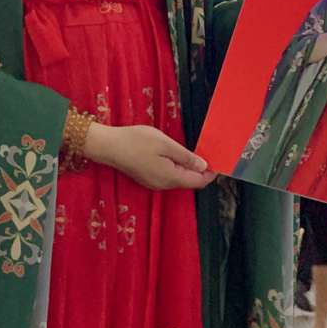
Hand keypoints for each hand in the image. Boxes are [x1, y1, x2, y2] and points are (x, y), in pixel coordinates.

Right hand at [85, 123, 216, 190]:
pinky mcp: (147, 178)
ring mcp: (154, 183)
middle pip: (189, 181)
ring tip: (193, 151)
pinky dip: (177, 168)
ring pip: (178, 179)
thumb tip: (204, 166)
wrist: (108, 146)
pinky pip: (168, 176)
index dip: (210, 173)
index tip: (218, 160)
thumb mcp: (165, 144)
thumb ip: (186, 157)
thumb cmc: (137, 142)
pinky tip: (176, 155)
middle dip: (200, 170)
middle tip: (207, 151)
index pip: (198, 182)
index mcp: (171, 177)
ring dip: (188, 168)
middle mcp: (164, 185)